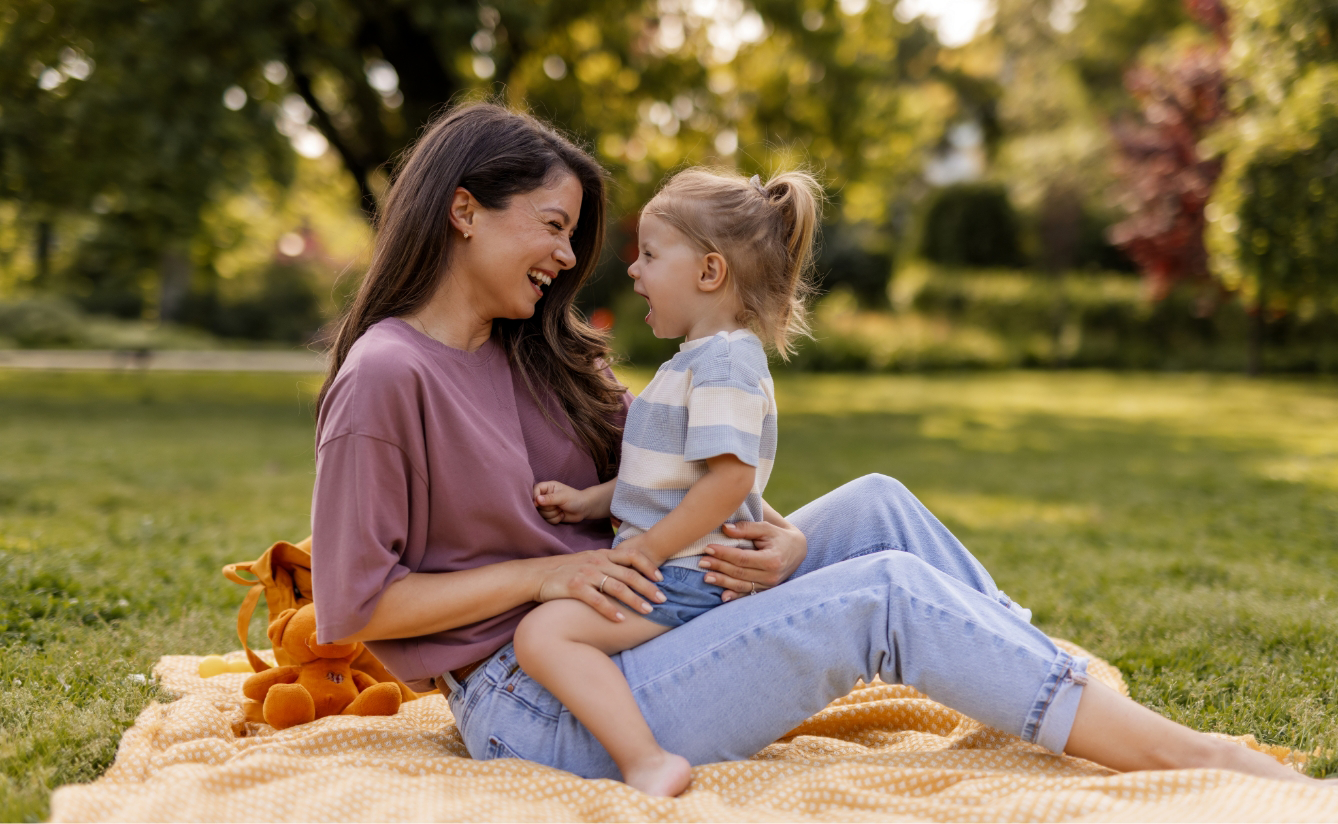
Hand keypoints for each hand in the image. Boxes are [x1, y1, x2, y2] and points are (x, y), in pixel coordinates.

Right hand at [533, 481, 589, 524]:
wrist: (584, 509)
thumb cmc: (575, 499)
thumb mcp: (562, 497)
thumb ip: (550, 499)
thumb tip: (537, 500)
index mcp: (548, 487)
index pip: (536, 489)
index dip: (535, 497)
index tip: (537, 504)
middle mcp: (546, 496)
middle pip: (537, 505)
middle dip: (548, 508)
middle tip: (558, 506)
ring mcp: (548, 506)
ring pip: (542, 514)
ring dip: (553, 514)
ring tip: (561, 510)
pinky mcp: (550, 515)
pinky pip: (546, 520)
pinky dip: (555, 519)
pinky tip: (561, 515)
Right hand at [534, 549, 666, 621]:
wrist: (537, 575)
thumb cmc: (565, 570)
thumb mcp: (587, 561)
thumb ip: (607, 564)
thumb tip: (628, 573)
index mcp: (602, 554)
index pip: (632, 556)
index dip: (648, 566)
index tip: (661, 578)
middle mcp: (597, 562)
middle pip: (629, 574)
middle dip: (649, 587)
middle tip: (663, 599)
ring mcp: (586, 574)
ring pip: (617, 587)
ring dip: (635, 600)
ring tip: (648, 611)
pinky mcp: (575, 588)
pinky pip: (597, 600)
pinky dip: (611, 611)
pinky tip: (621, 620)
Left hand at [700, 520, 806, 601]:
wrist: (797, 551)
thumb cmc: (779, 536)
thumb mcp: (765, 528)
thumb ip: (746, 528)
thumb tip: (725, 528)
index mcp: (772, 559)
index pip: (742, 558)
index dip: (723, 554)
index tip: (708, 548)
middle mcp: (771, 576)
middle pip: (739, 573)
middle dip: (719, 567)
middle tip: (702, 562)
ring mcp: (769, 586)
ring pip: (742, 585)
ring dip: (722, 582)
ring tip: (706, 577)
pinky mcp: (766, 591)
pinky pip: (748, 595)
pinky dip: (735, 596)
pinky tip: (723, 597)